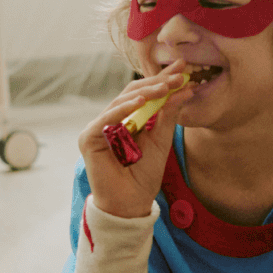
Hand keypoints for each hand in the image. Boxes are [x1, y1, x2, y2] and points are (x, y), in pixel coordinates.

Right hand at [79, 62, 194, 219]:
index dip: (162, 80)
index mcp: (127, 120)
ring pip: (121, 102)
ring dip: (144, 93)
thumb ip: (168, 116)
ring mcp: (98, 128)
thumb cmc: (143, 176)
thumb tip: (184, 89)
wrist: (130, 204)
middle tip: (178, 74)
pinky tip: (140, 103)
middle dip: (156, 82)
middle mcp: (111, 120)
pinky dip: (123, 110)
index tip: (183, 68)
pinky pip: (106, 119)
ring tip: (164, 86)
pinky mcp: (88, 138)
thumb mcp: (161, 141)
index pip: (144, 94)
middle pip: (133, 94)